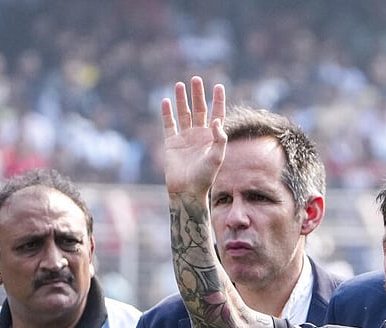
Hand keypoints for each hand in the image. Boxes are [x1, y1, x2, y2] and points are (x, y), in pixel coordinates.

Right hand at [161, 76, 226, 195]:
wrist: (187, 190)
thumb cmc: (204, 177)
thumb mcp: (217, 157)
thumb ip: (219, 139)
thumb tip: (216, 120)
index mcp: (212, 137)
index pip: (216, 114)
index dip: (217, 100)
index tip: (219, 86)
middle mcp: (199, 135)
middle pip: (199, 109)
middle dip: (198, 94)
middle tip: (196, 79)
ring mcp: (185, 138)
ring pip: (183, 113)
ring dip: (182, 99)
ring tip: (180, 84)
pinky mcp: (171, 143)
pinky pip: (169, 124)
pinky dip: (167, 113)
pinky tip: (166, 101)